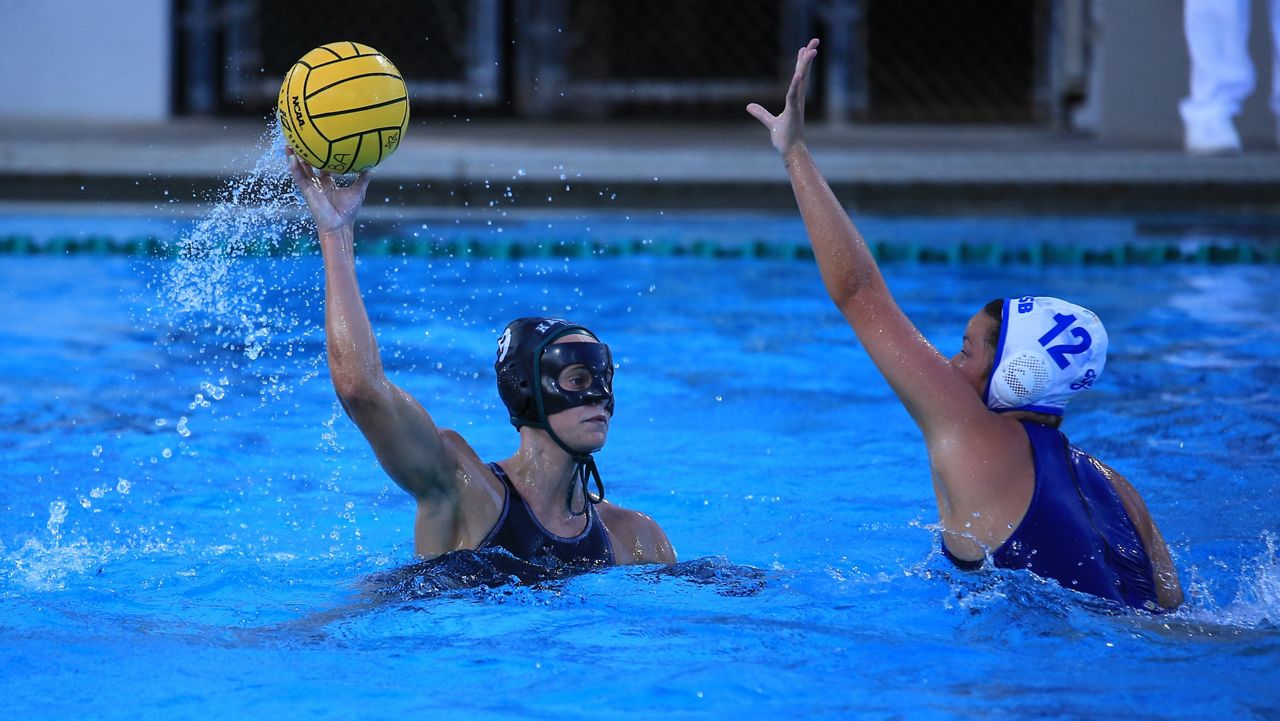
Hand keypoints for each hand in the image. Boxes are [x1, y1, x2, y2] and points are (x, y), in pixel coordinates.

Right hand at [286, 148, 371, 234]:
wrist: (340, 225)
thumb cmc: (348, 211)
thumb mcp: (358, 190)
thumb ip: (363, 178)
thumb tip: (371, 166)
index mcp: (328, 183)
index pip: (321, 166)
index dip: (319, 156)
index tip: (318, 144)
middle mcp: (317, 183)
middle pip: (307, 165)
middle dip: (302, 154)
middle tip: (299, 140)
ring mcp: (311, 187)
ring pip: (300, 170)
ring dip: (293, 158)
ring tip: (288, 144)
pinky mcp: (307, 192)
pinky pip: (299, 178)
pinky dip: (295, 169)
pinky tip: (292, 159)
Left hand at [746, 38, 818, 155]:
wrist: (790, 151)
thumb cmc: (784, 138)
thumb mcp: (770, 123)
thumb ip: (761, 113)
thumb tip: (749, 106)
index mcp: (794, 100)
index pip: (799, 77)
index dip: (802, 63)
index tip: (804, 48)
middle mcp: (798, 99)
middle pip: (804, 73)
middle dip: (808, 57)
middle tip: (815, 40)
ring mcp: (797, 105)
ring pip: (801, 81)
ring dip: (805, 65)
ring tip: (810, 50)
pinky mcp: (793, 112)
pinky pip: (794, 95)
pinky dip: (796, 85)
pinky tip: (798, 74)